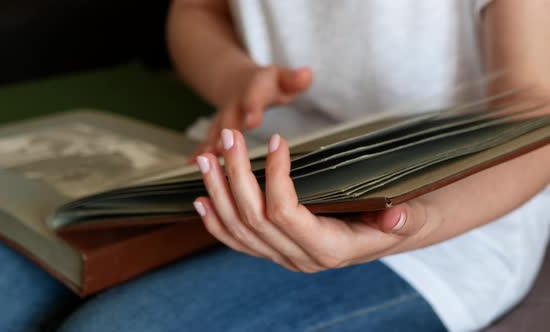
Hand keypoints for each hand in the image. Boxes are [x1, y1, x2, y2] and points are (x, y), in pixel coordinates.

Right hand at [189, 66, 312, 160]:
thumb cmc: (268, 85)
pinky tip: (192, 165)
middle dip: (227, 132)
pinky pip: (207, 142)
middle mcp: (235, 104)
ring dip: (211, 146)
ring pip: (216, 132)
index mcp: (254, 90)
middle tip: (223, 148)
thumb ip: (294, 79)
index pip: (253, 98)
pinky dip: (199, 152)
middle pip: (229, 118)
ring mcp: (223, 117)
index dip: (252, 108)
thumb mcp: (283, 78)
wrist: (239, 82)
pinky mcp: (217, 130)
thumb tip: (307, 73)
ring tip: (206, 161)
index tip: (253, 120)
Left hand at [192, 129, 438, 271]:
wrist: (388, 236)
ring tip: (206, 159)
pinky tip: (200, 198)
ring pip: (238, 229)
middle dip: (237, 175)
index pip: (286, 214)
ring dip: (217, 193)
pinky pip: (237, 241)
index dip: (276, 177)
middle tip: (229, 138)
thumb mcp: (409, 218)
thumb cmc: (397, 220)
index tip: (276, 140)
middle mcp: (300, 259)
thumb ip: (403, 220)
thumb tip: (397, 217)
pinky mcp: (273, 252)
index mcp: (329, 250)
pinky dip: (215, 221)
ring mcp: (282, 257)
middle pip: (253, 218)